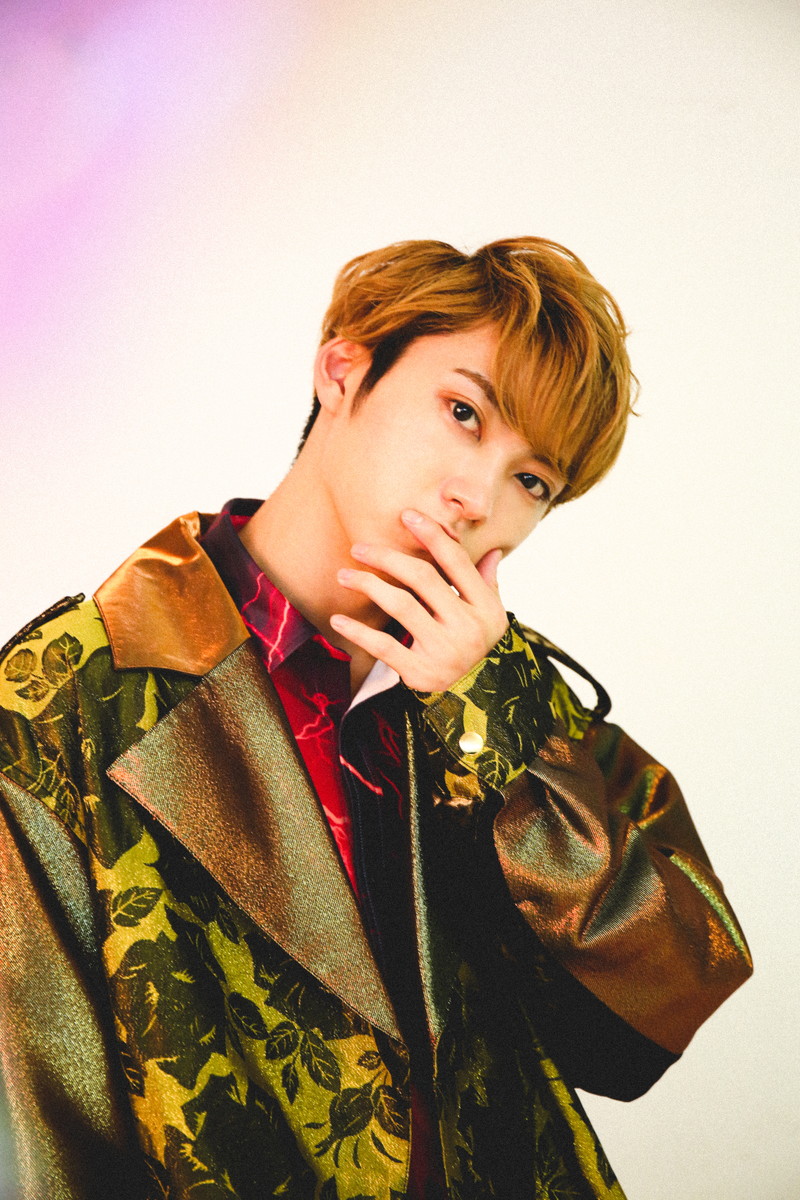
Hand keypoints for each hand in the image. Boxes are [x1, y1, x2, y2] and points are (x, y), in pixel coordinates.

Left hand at [329, 509, 508, 691]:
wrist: (478, 701)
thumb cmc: (479, 648)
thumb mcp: (490, 617)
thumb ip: (486, 583)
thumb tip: (492, 550)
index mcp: (486, 608)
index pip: (455, 562)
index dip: (432, 535)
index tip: (407, 515)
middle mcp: (467, 627)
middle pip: (423, 578)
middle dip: (388, 557)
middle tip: (359, 547)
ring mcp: (444, 651)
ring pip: (401, 605)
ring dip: (369, 585)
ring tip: (344, 575)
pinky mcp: (421, 673)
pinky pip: (384, 646)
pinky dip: (359, 632)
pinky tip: (339, 619)